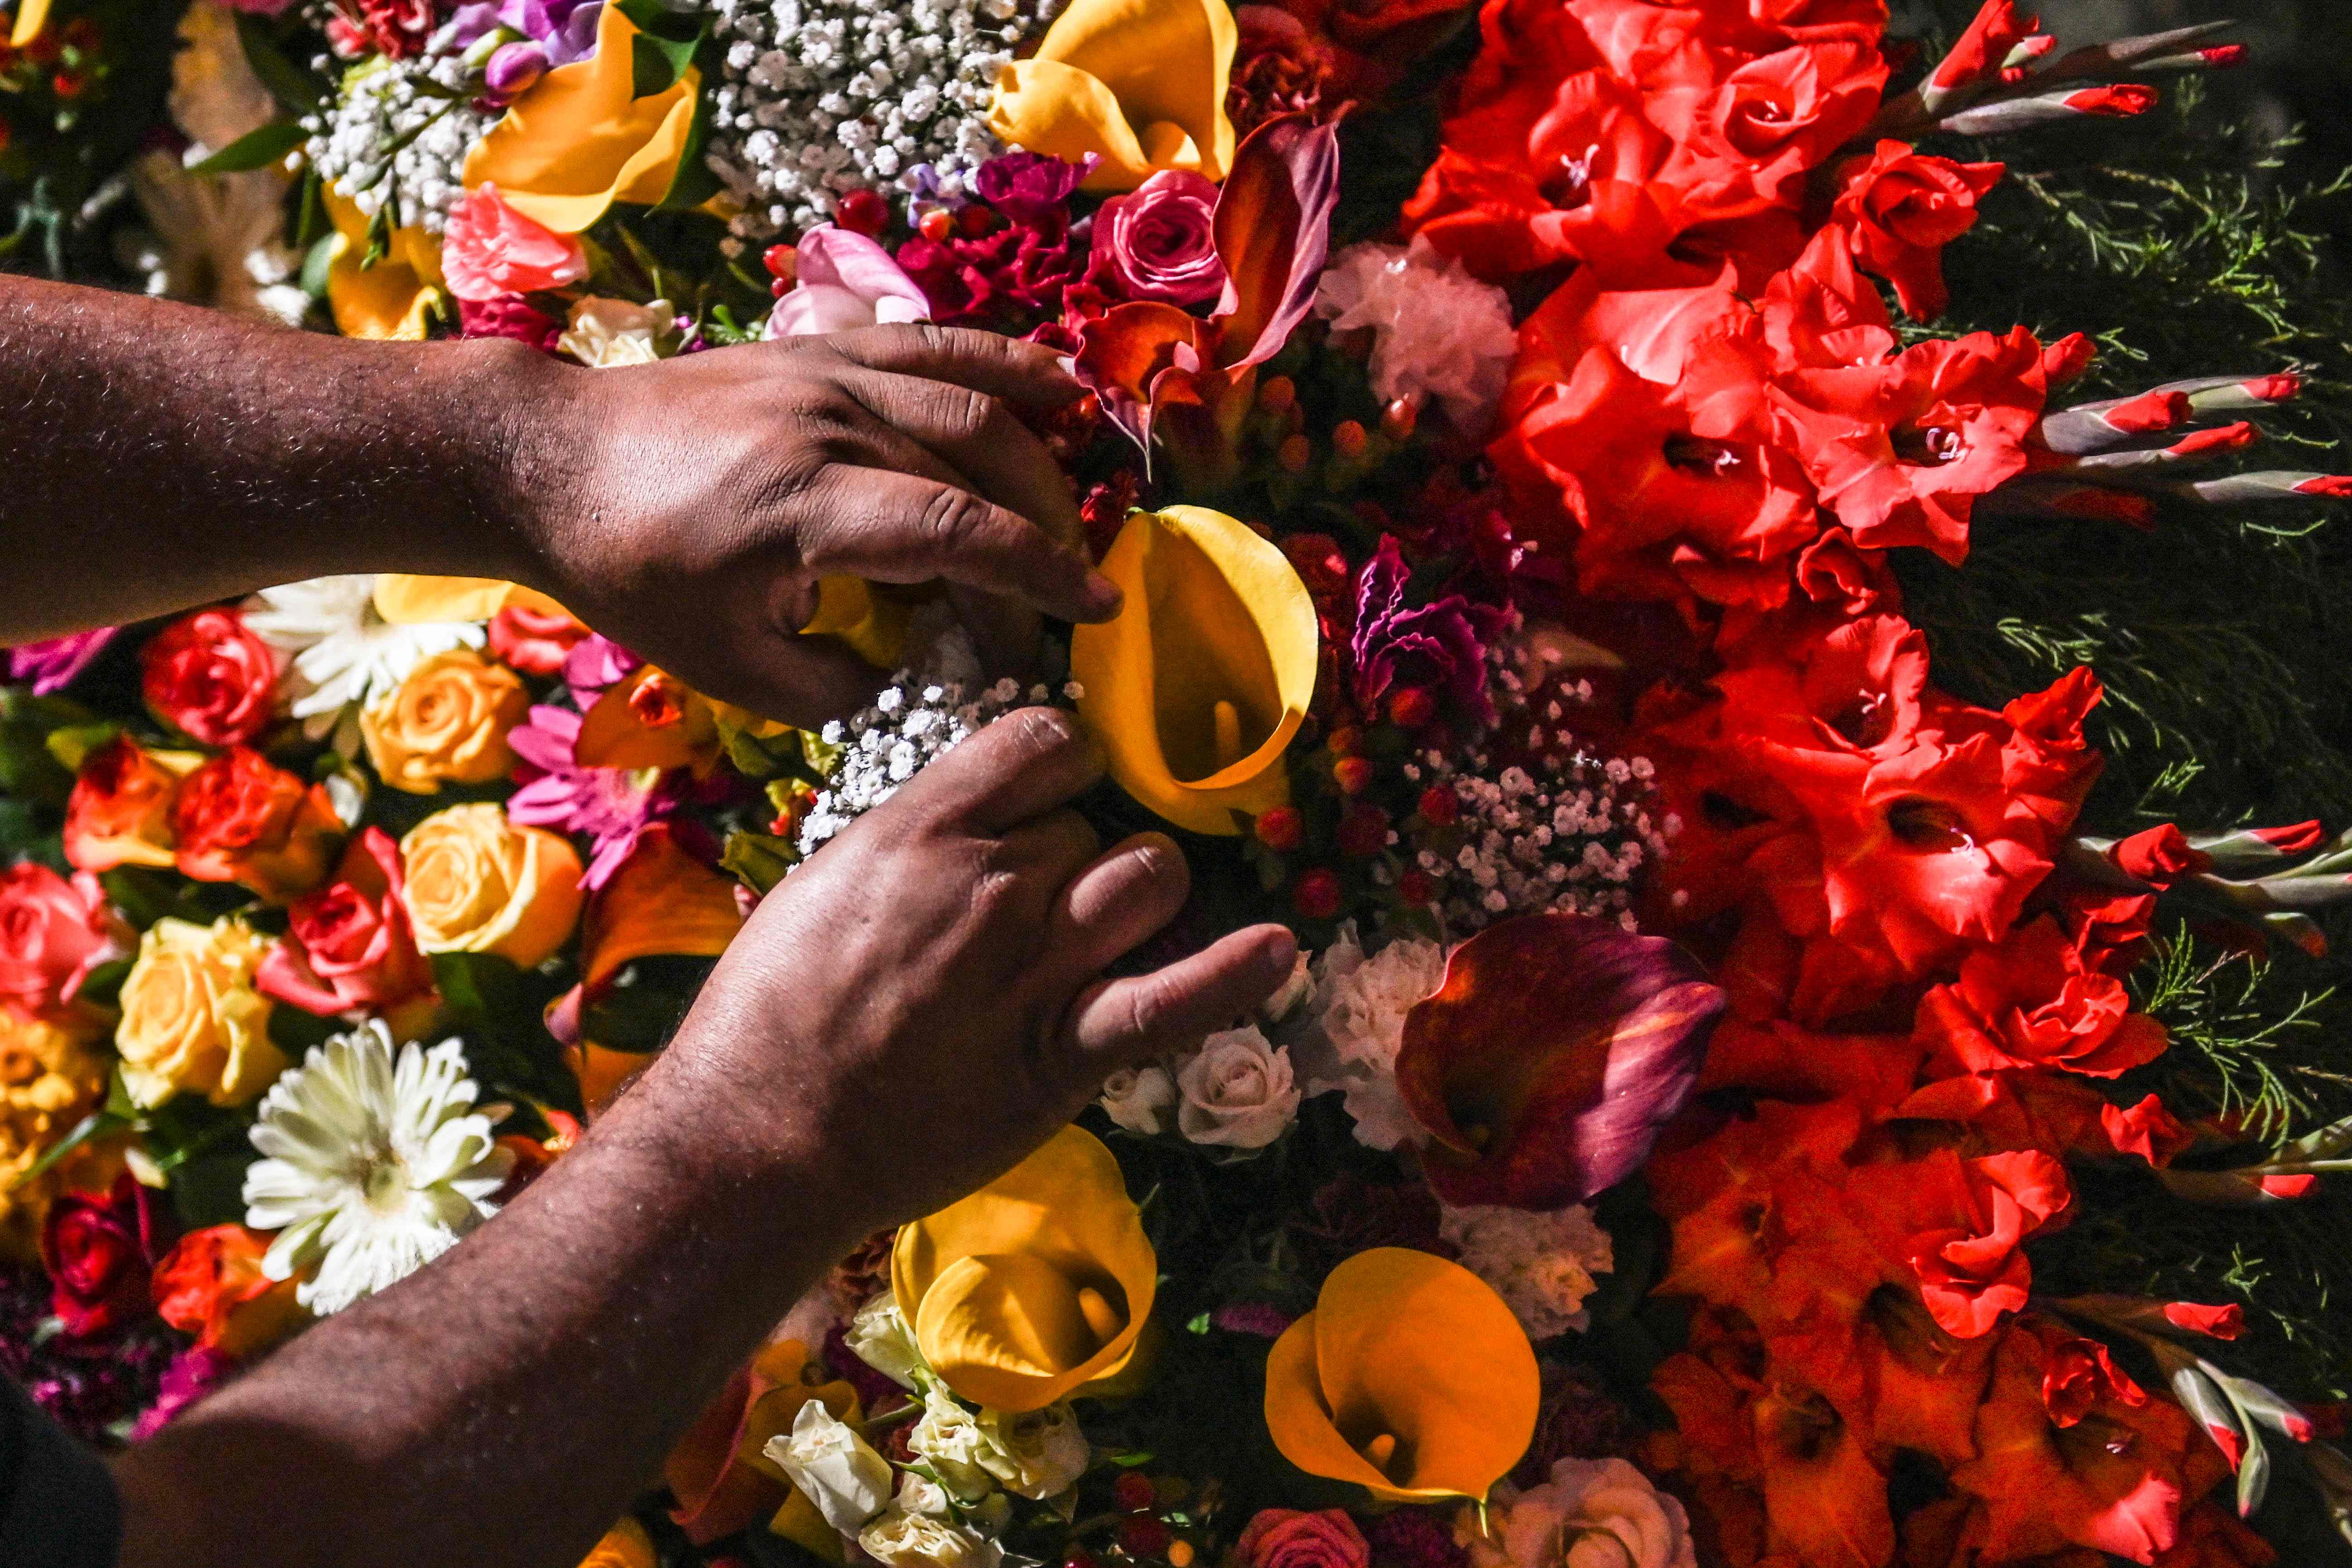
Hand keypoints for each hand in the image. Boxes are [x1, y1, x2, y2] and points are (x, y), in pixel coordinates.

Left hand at [502, 324, 1118, 725]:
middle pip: (981, 465)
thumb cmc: (632, 573)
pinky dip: (1004, 363)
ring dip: (1040, 456)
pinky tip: (1060, 386)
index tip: (1093, 609)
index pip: (959, 531)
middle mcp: (828, 422)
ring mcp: (825, 373)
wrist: (551, 460)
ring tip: (1079, 509)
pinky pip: (932, 345)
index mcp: (804, 504)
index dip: (1040, 574)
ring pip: (971, 400)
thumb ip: (832, 689)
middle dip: (1043, 533)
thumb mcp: (726, 668)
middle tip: (1065, 590)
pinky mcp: (817, 349)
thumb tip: (913, 676)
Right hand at [655, 707, 1297, 1234]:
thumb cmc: (768, 1014)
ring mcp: (1035, 965)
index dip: (1060, 761)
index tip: (1050, 789)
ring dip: (1139, 893)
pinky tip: (1278, 952)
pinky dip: (1233, 975)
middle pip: (1090, 823)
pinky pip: (1170, 998)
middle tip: (1028, 908)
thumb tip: (972, 819)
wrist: (758, 1132)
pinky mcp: (1063, 1052)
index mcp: (922, 827)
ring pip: (1148, 877)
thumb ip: (910, 842)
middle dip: (1073, 854)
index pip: (1044, 740)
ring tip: (1105, 927)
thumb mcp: (825, 883)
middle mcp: (992, 881)